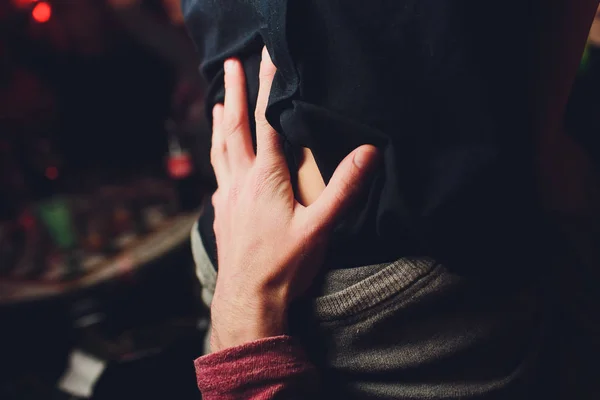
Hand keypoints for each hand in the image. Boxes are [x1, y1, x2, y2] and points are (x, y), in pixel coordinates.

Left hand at [209, 47, 378, 350]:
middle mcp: (241, 181)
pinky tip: (220, 158)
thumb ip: (344, 189)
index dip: (268, 89)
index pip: (267, 123)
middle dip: (234, 92)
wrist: (248, 298)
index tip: (268, 59)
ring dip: (220, 121)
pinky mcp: (223, 212)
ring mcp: (228, 197)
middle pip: (234, 127)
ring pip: (220, 149)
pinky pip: (217, 172)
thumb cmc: (283, 264)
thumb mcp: (320, 227)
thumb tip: (368, 153)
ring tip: (218, 102)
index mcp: (265, 178)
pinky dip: (217, 154)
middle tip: (231, 64)